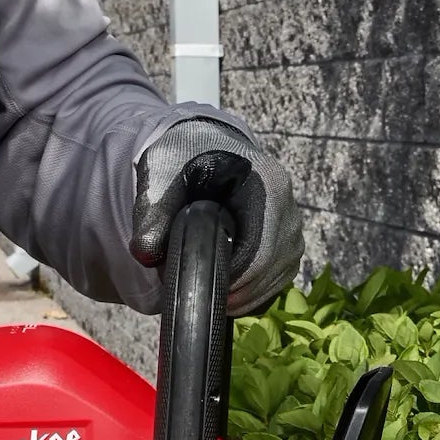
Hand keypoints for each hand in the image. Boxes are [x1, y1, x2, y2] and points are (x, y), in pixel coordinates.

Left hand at [130, 115, 304, 316]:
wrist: (206, 147)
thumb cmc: (186, 159)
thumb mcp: (161, 175)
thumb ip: (153, 213)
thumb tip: (145, 253)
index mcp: (266, 186)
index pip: (256, 254)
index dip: (226, 278)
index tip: (196, 282)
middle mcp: (288, 208)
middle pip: (266, 272)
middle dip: (228, 288)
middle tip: (194, 286)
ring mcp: (293, 229)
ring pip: (271, 282)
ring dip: (238, 292)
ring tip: (206, 279)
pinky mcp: (291, 246)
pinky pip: (274, 282)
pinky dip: (248, 290)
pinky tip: (223, 279)